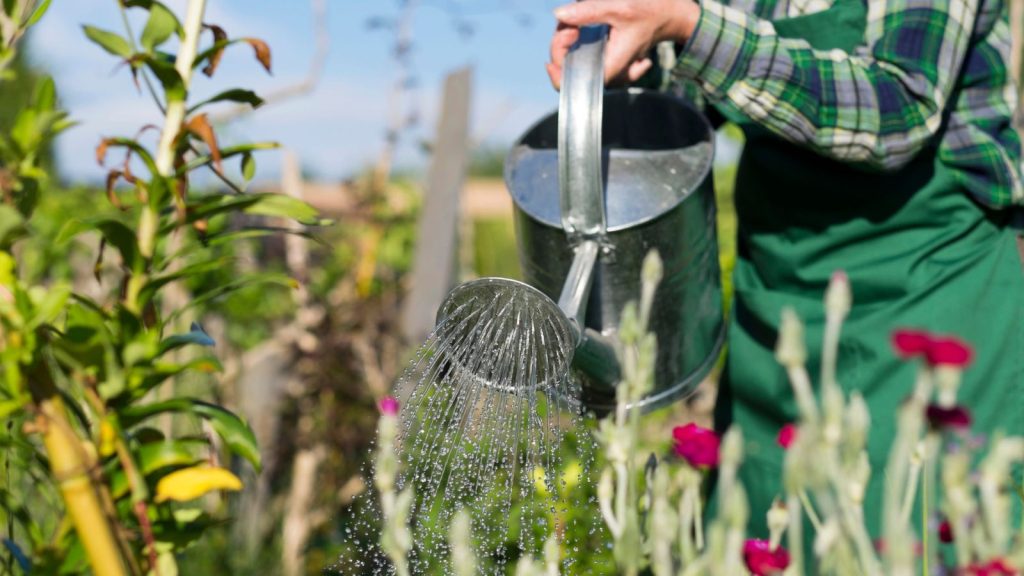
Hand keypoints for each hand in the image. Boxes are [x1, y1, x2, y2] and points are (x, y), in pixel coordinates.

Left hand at [546, 0, 700, 89]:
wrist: (672, 14)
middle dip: (563, 42)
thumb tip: (559, 14)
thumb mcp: (620, 6)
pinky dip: (577, 38)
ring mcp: (608, 65)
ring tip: (576, 23)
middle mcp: (608, 70)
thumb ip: (589, 11)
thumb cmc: (653, 10)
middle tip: (571, 22)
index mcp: (612, 65)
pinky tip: (579, 29)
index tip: (565, 35)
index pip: (572, 80)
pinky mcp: (607, 56)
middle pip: (570, 66)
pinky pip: (583, 52)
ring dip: (569, 37)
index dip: (559, 63)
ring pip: (575, 56)